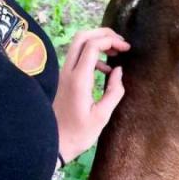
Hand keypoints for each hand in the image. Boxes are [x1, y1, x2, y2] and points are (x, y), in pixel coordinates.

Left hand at [53, 28, 130, 163]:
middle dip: (103, 34)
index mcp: (79, 79)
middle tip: (120, 42)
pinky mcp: (63, 79)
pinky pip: (77, 57)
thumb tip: (118, 71)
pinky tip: (106, 70)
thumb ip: (114, 91)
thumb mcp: (102, 117)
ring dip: (98, 43)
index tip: (126, 49)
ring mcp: (63, 74)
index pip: (93, 45)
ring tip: (117, 53)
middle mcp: (67, 71)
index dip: (111, 41)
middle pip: (82, 37)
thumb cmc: (78, 135)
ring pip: (78, 45)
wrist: (52, 145)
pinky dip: (93, 55)